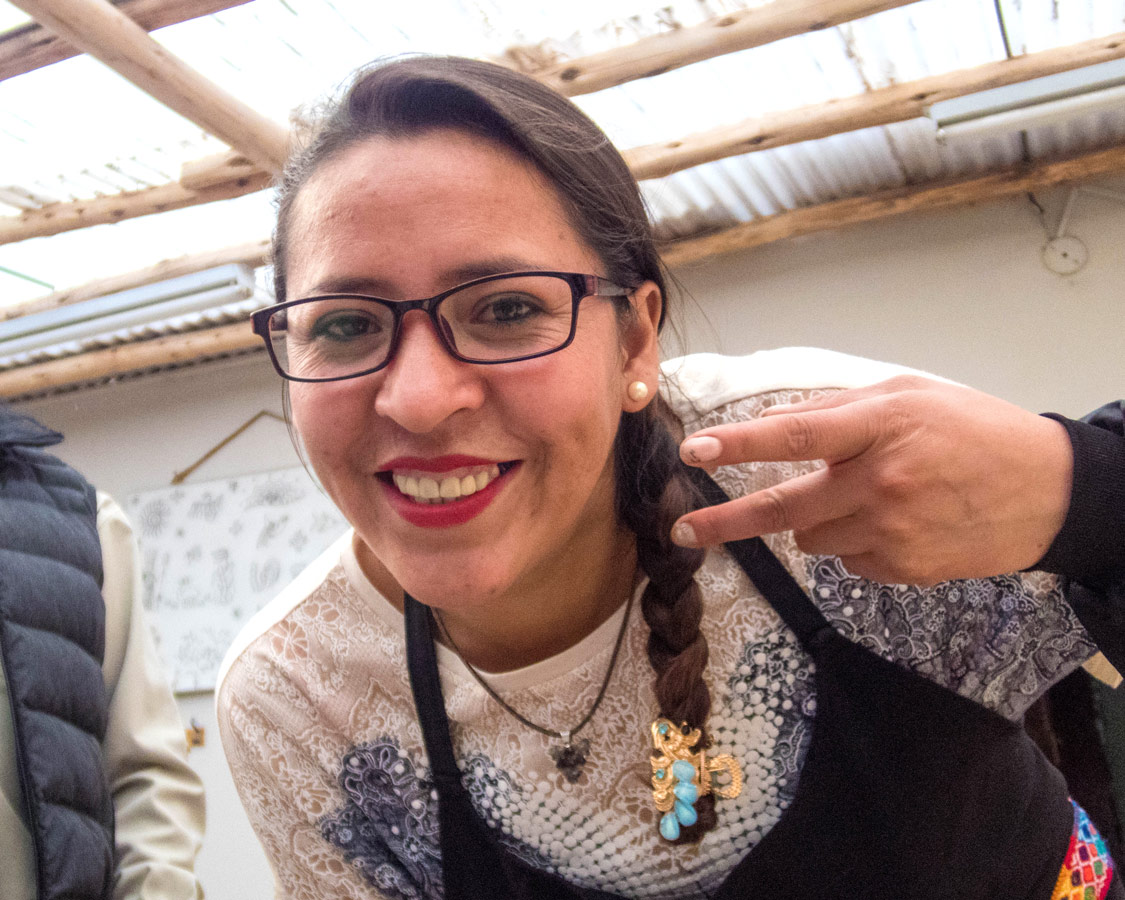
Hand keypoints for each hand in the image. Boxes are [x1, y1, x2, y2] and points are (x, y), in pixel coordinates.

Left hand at [671, 375, 1073, 584]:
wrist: (1048, 491)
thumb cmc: (974, 431)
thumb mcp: (910, 395)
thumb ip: (839, 409)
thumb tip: (774, 424)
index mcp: (882, 426)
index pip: (796, 436)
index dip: (739, 445)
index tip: (694, 451)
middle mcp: (881, 482)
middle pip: (784, 507)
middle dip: (726, 520)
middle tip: (683, 528)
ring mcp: (893, 532)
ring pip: (811, 537)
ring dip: (816, 519)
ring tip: (869, 496)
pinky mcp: (903, 569)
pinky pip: (846, 560)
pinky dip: (853, 542)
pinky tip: (895, 522)